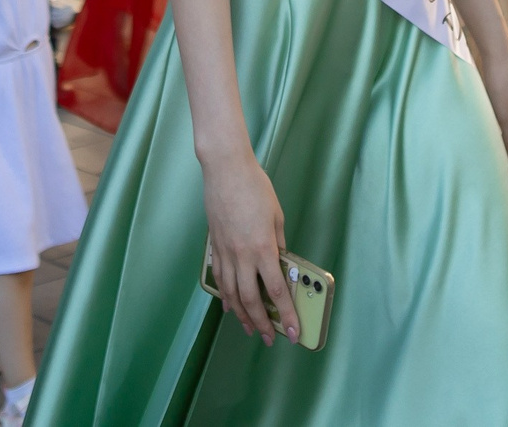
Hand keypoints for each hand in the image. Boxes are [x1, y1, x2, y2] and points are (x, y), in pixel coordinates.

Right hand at [202, 152, 294, 344]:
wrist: (225, 170)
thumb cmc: (255, 187)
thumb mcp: (276, 215)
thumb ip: (278, 242)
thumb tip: (280, 262)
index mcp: (263, 248)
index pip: (277, 292)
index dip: (287, 315)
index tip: (293, 332)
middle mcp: (243, 255)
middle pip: (252, 300)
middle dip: (262, 323)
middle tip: (269, 339)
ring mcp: (225, 252)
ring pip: (233, 294)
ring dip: (242, 315)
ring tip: (249, 329)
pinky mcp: (214, 246)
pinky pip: (220, 278)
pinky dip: (225, 295)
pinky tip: (230, 306)